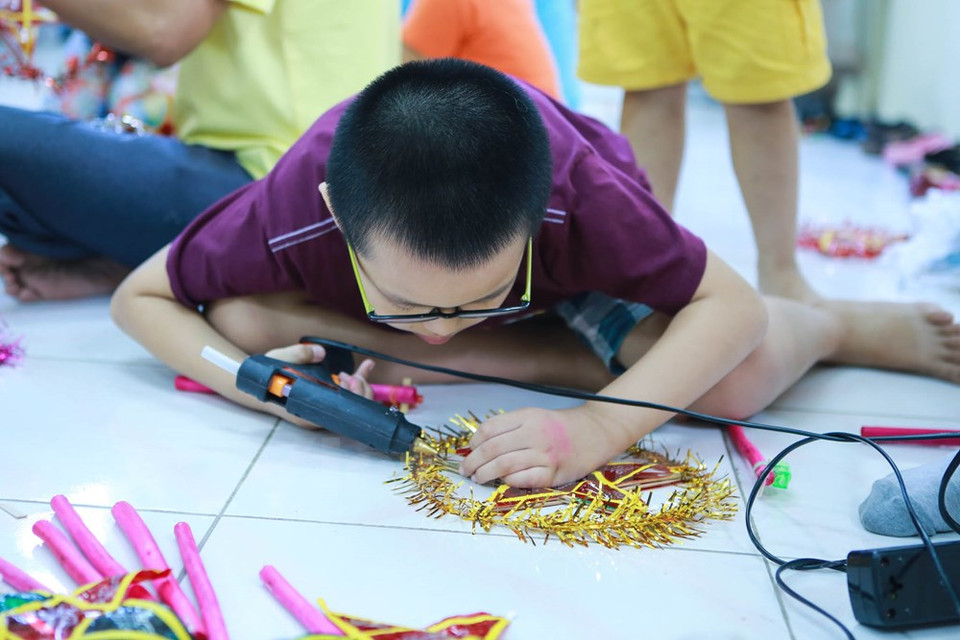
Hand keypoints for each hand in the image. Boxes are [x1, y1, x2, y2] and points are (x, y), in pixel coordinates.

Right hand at [262, 342, 374, 426]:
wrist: (260, 385)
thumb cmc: (268, 378)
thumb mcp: (278, 361)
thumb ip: (297, 355)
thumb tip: (320, 352)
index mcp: (308, 412)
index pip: (339, 413)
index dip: (353, 398)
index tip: (351, 379)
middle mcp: (319, 416)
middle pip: (351, 411)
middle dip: (359, 390)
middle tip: (351, 374)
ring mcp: (324, 411)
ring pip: (353, 403)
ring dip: (361, 384)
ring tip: (362, 367)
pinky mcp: (327, 403)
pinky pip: (347, 396)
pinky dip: (357, 382)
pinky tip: (366, 367)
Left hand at [459, 406, 622, 488]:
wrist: (596, 432)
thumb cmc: (561, 426)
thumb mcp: (535, 416)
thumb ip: (511, 427)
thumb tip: (479, 444)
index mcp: (528, 416)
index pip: (490, 428)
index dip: (474, 441)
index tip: (469, 450)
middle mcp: (536, 433)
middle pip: (493, 449)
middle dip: (473, 461)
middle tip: (465, 469)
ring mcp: (545, 454)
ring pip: (504, 465)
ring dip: (485, 474)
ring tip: (477, 477)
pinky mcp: (554, 473)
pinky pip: (523, 480)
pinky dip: (508, 481)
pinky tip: (502, 481)